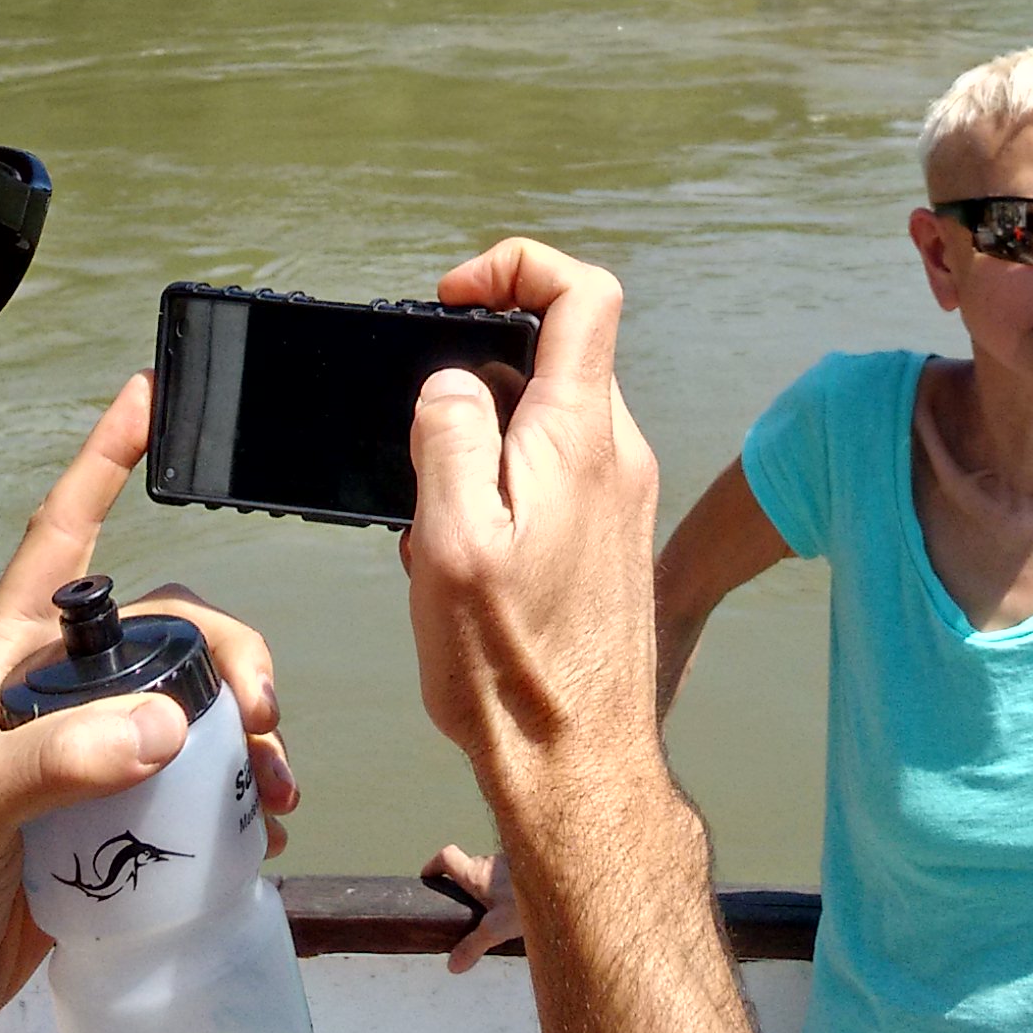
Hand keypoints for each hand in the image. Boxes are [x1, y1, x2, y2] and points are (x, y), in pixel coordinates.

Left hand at [0, 376, 301, 1032]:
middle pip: (165, 630)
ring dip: (246, 732)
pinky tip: (261, 827)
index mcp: (2, 659)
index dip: (103, 463)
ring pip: (190, 702)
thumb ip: (58, 762)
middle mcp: (47, 691)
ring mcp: (82, 753)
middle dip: (229, 655)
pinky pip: (192, 777)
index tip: (148, 397)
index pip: (62, 538)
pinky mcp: (108, 817)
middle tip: (262, 718)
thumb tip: (164, 727)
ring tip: (275, 784)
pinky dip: (237, 793)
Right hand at [404, 240, 659, 788]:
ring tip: (432, 521)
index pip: (583, 293)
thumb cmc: (511, 669)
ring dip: (477, 444)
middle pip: (552, 355)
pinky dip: (498, 489)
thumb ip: (447, 437)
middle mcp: (615, 455)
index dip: (515, 266)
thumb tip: (449, 379)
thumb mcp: (449, 542)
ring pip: (542, 420)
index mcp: (580, 438)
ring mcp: (618, 497)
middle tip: (415, 440)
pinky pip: (551, 473)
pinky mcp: (609, 538)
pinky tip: (459, 558)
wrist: (578, 766)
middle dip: (469, 375)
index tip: (448, 298)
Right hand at [421, 843, 522, 973]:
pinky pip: (512, 875)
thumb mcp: (497, 928)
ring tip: (494, 913)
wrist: (569, 881)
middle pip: (469, 866)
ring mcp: (512, 861)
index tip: (427, 878)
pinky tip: (519, 908)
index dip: (433, 865)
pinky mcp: (530, 866)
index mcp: (476, 873)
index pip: (446, 856)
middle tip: (463, 908)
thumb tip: (452, 966)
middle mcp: (490, 862)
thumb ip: (473, 946)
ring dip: (488, 886)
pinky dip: (509, 887)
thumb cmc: (528, 900)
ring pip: (492, 871)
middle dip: (463, 884)